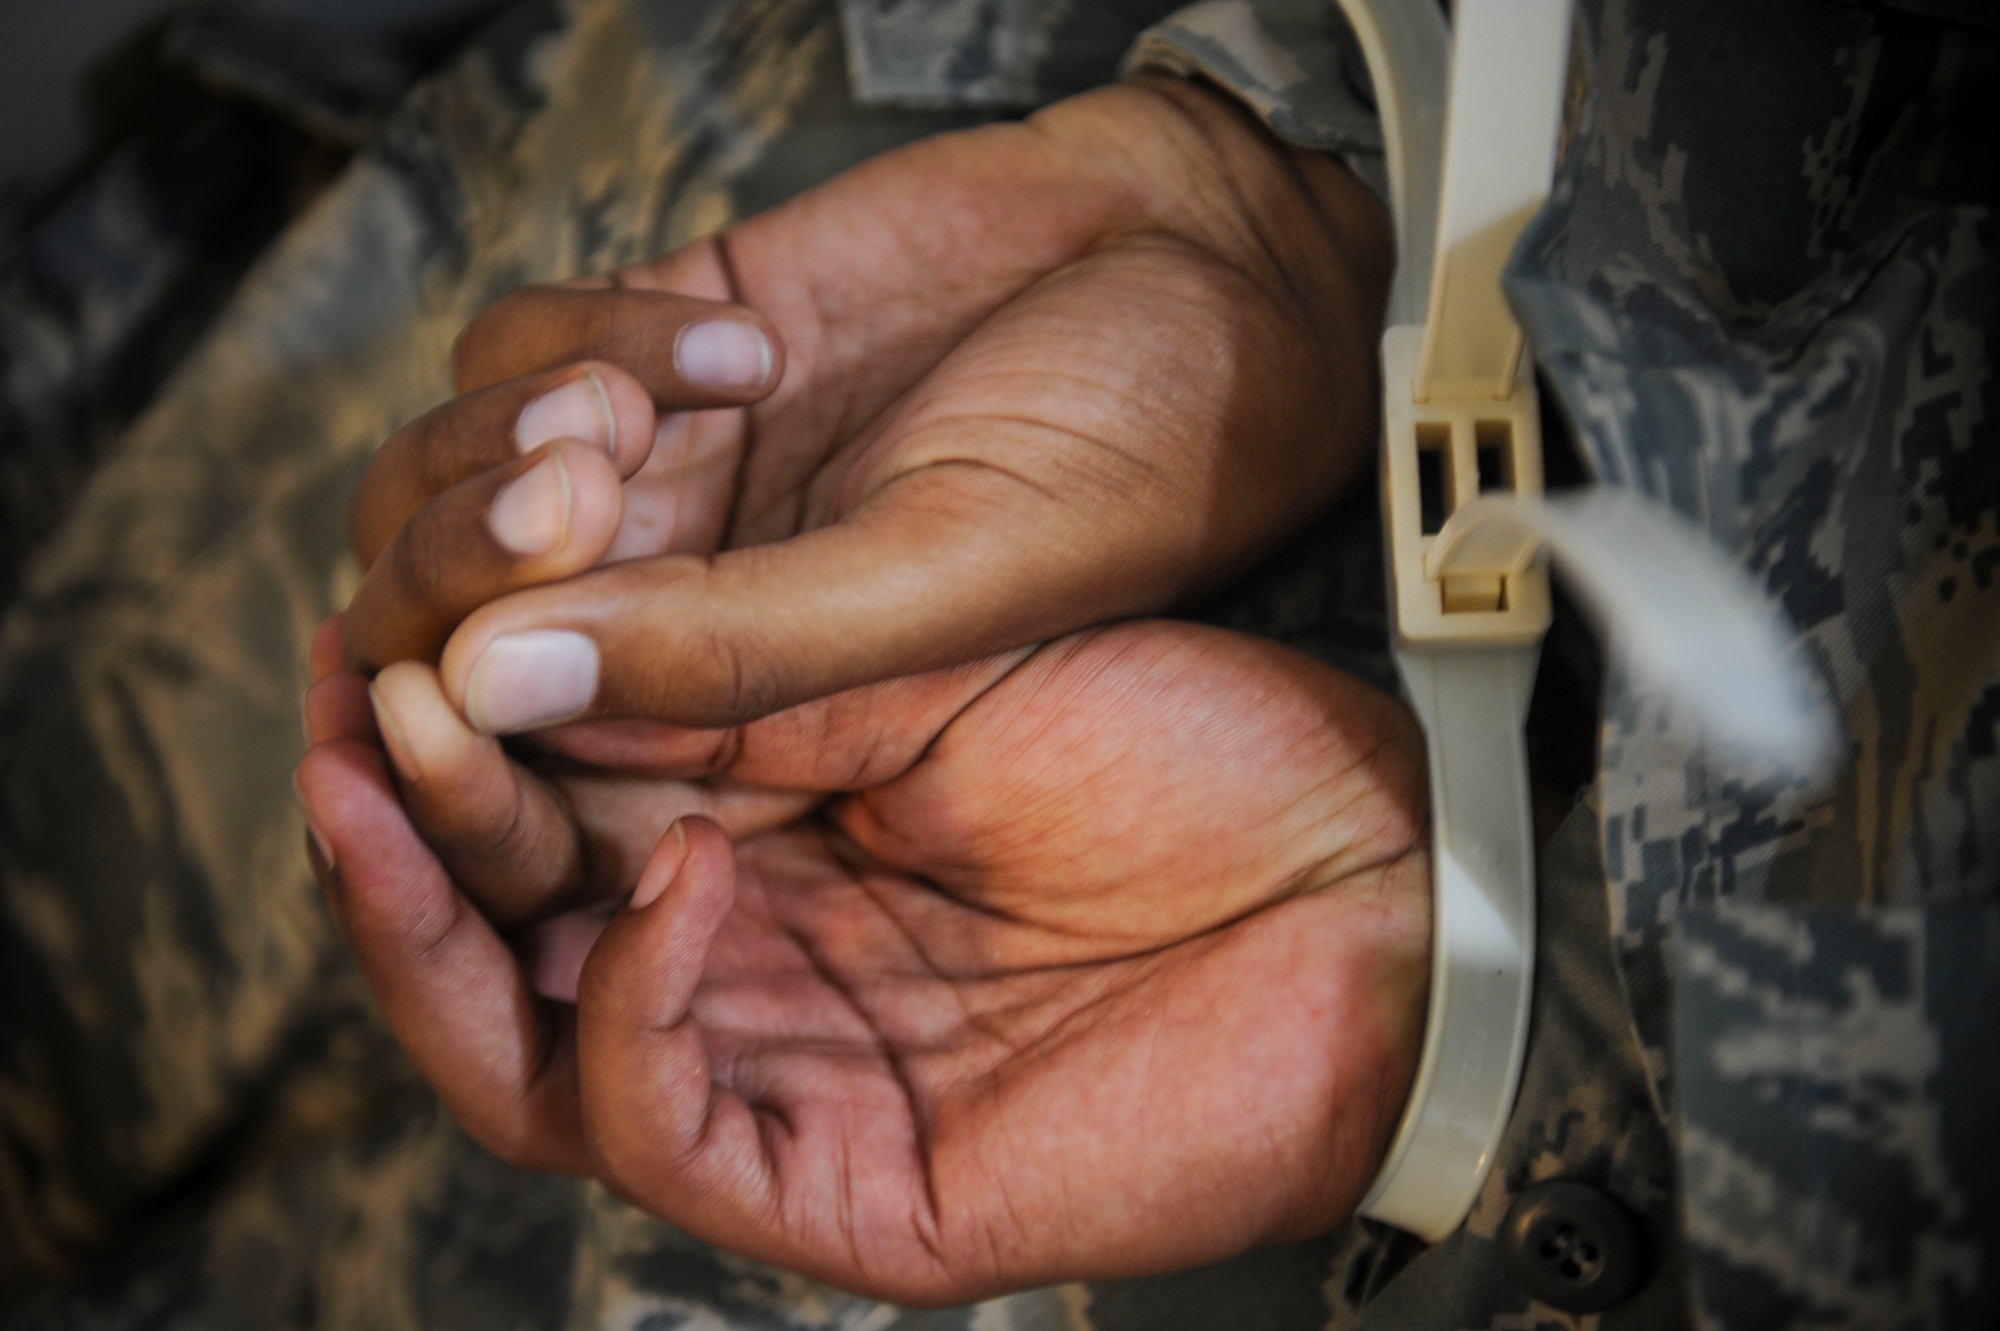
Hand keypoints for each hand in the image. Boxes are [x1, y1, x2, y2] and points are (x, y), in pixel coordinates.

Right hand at [296, 614, 1429, 1302]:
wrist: (1368, 867)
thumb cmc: (1175, 742)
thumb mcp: (916, 666)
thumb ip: (722, 685)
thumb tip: (510, 645)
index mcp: (741, 851)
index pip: (522, 828)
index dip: (429, 742)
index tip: (371, 637)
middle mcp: (735, 978)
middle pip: (484, 955)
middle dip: (395, 841)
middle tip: (342, 726)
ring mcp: (782, 1092)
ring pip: (521, 1062)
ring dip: (444, 929)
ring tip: (411, 781)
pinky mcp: (845, 1195)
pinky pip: (664, 1129)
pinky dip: (628, 1004)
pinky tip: (669, 870)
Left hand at [339, 75, 1391, 732]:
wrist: (1205, 251)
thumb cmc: (1129, 443)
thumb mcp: (946, 573)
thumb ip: (729, 649)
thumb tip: (483, 686)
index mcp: (751, 735)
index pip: (528, 800)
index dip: (443, 780)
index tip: (435, 707)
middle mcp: (682, 612)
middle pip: (435, 633)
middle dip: (459, 566)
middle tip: (580, 497)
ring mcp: (663, 477)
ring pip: (439, 481)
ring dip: (496, 442)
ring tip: (635, 414)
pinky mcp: (660, 337)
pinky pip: (515, 344)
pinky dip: (585, 329)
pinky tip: (744, 345)